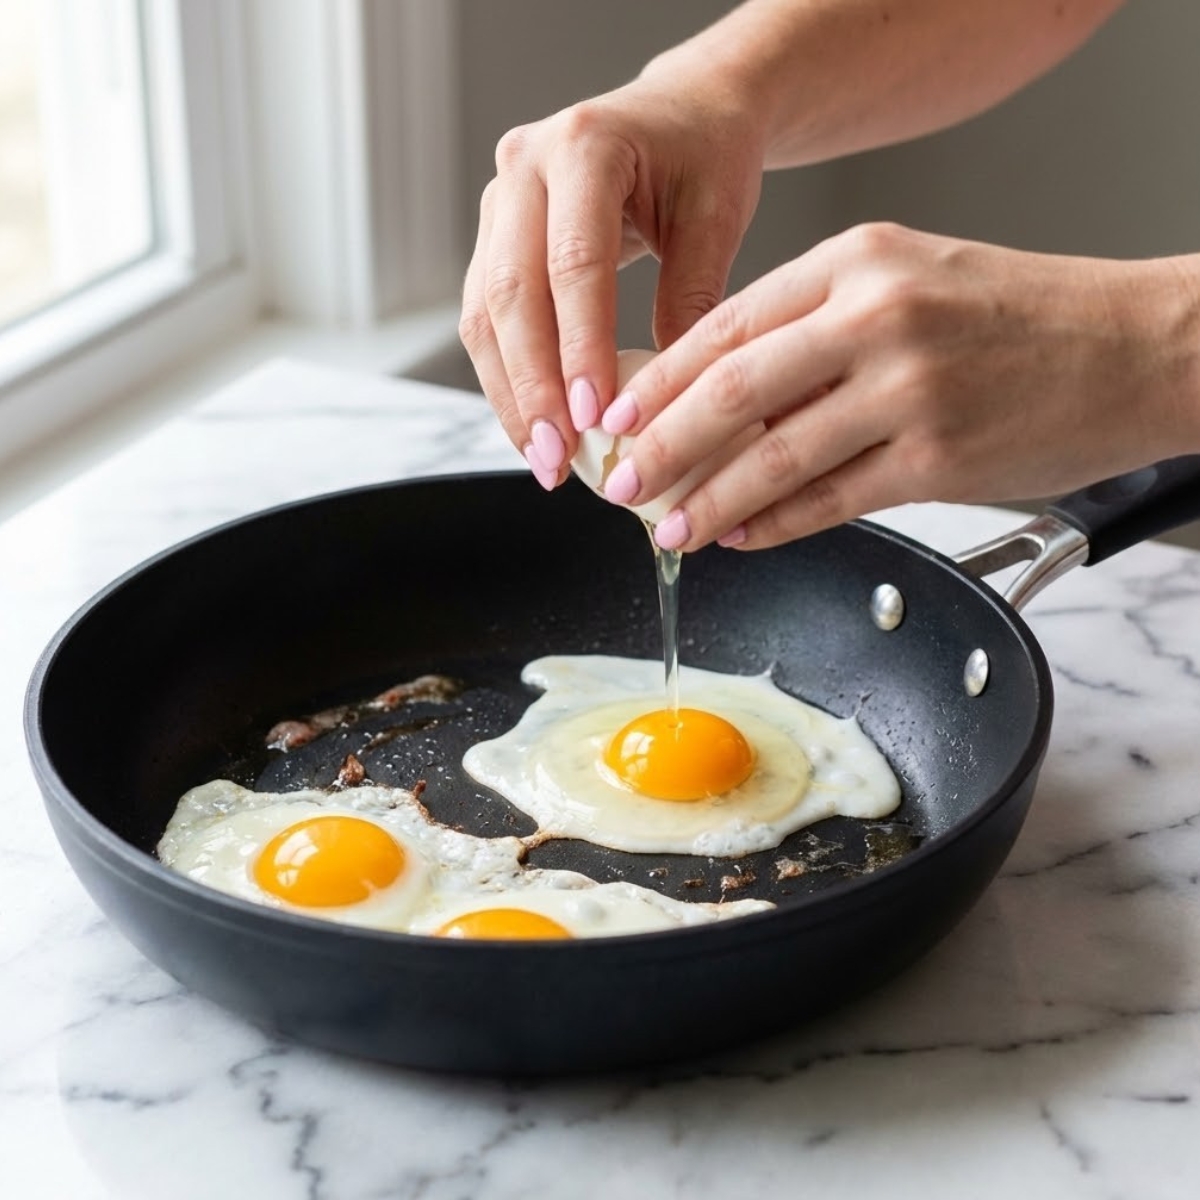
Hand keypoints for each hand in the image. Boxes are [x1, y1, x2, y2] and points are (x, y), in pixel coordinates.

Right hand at [458, 73, 765, 488]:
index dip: (578, 346)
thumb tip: (664, 400)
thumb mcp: (717, 217)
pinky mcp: (493, 238)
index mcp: (585, 144)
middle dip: (532, 386)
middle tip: (557, 456)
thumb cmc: (707, 157)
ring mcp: (499, 202)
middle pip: (511, 292)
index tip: (592, 417)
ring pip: (484, 313)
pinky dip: (509, 378)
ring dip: (511, 394)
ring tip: (544, 459)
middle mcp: (524, 167)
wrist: (683, 113)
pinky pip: (487, 319)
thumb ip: (692, 298)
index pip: (573, 262)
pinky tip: (534, 427)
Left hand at [597, 222, 1199, 549]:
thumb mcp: (909, 278)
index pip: (725, 325)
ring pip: (774, 457)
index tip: (615, 417)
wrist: (1137, 347)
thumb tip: (720, 392)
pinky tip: (742, 535)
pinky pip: (831, 502)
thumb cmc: (1019, 315)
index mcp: (857, 261)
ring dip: (709, 500)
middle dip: (661, 446)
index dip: (656, 380)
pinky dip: (776, 525)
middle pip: (732, 391)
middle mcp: (877, 317)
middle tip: (620, 483)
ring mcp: (909, 390)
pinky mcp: (938, 460)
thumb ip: (816, 324)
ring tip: (669, 528)